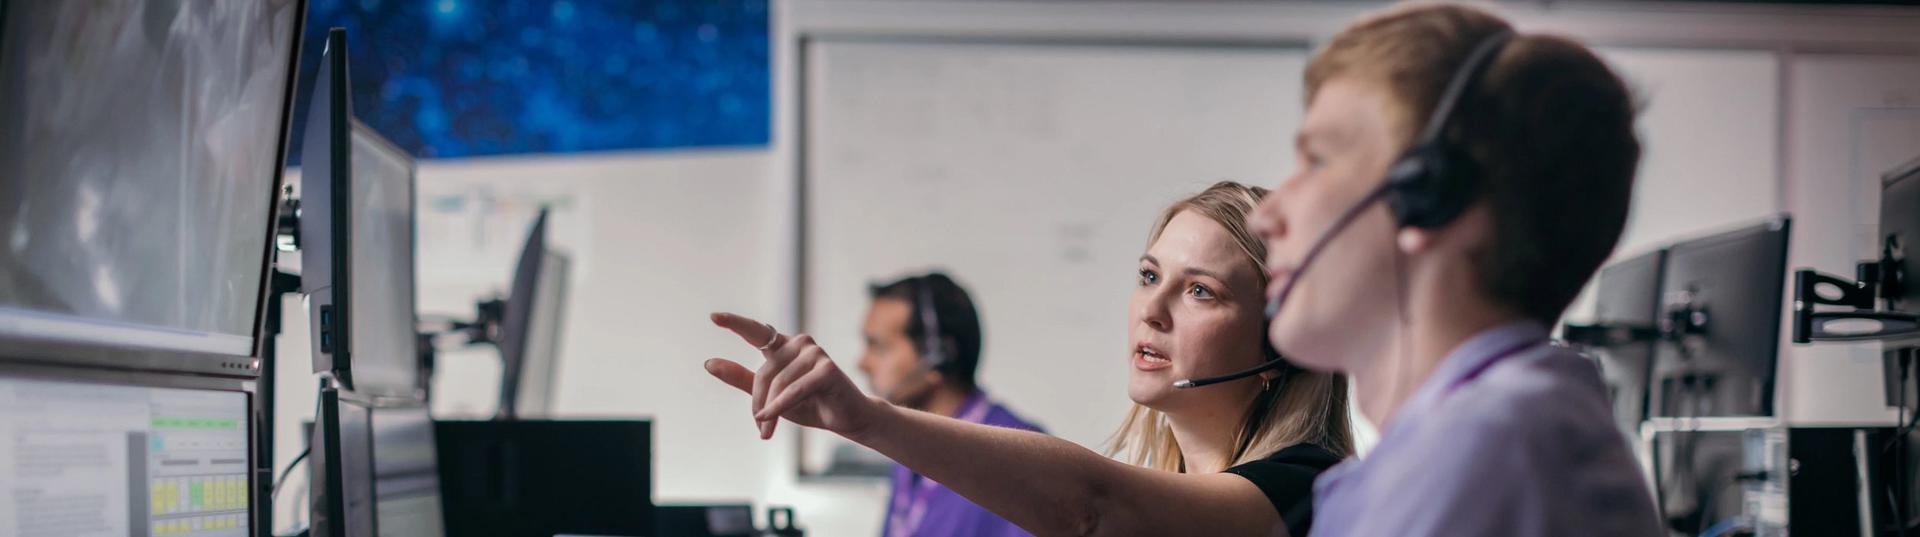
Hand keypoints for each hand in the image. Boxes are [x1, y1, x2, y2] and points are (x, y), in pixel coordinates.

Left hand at [704, 312, 878, 439]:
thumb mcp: (769, 395)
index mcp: (784, 346)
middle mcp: (800, 343)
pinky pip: (792, 390)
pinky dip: (778, 407)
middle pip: (763, 373)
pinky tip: (767, 421)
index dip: (735, 323)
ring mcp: (815, 353)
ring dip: (770, 411)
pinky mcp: (827, 368)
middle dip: (759, 403)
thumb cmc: (810, 405)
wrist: (848, 418)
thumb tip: (709, 363)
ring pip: (777, 384)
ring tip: (769, 429)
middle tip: (761, 428)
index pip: (756, 331)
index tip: (713, 317)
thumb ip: (741, 379)